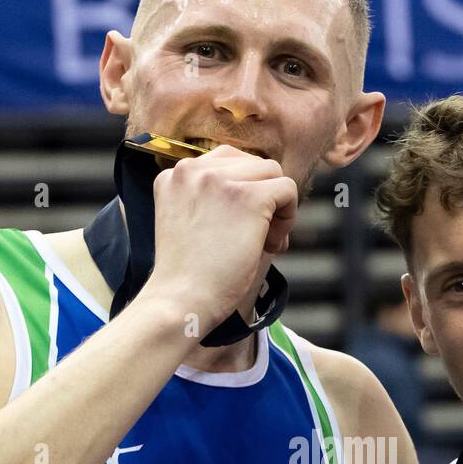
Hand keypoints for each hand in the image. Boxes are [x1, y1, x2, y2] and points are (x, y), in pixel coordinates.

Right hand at [142, 144, 297, 335]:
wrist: (182, 301)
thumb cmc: (190, 277)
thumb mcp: (190, 222)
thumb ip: (213, 198)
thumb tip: (265, 187)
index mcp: (174, 174)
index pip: (225, 162)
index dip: (242, 192)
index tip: (238, 227)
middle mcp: (192, 169)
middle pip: (251, 163)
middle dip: (261, 196)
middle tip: (256, 237)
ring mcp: (219, 179)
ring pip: (272, 172)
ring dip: (276, 205)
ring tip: (265, 240)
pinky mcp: (248, 197)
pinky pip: (287, 189)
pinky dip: (289, 216)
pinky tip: (272, 243)